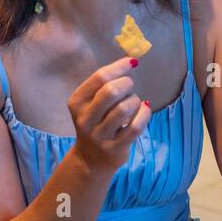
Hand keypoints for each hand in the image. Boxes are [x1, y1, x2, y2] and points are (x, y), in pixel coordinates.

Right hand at [68, 56, 151, 172]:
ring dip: (135, 100)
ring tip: (135, 102)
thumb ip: (105, 84)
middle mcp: (85, 119)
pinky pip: (135, 127)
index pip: (99, 78)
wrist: (90, 159)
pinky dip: (144, 115)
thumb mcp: (91, 103)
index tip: (132, 62)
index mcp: (77, 102)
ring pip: (124, 109)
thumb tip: (131, 61)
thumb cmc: (96, 122)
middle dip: (127, 83)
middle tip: (130, 86)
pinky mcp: (115, 147)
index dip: (119, 67)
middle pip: (110, 91)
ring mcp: (100, 135)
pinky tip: (144, 110)